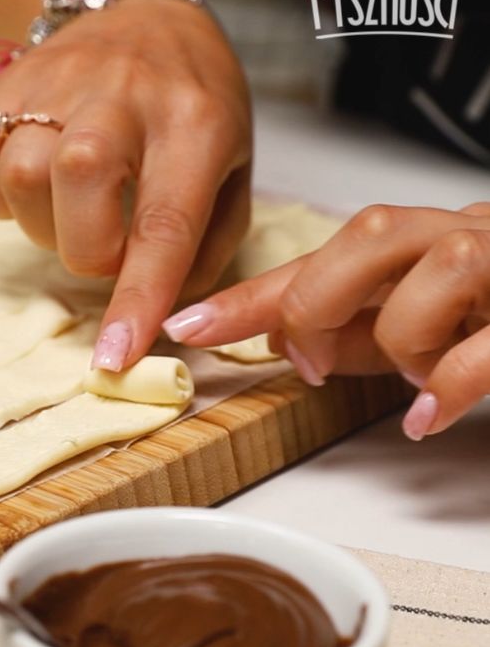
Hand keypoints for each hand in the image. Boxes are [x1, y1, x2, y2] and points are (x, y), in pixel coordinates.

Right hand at [0, 0, 251, 370]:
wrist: (140, 16)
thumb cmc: (194, 105)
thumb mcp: (233, 168)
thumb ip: (207, 244)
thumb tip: (165, 313)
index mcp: (194, 123)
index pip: (163, 224)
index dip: (136, 298)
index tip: (114, 357)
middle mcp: (123, 95)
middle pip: (76, 185)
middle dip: (86, 250)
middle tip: (105, 244)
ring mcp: (58, 82)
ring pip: (21, 176)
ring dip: (42, 225)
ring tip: (72, 211)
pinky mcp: (6, 83)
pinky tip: (34, 188)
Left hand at [162, 202, 489, 440]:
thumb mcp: (409, 324)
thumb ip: (350, 327)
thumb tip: (278, 339)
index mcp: (418, 243)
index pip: (315, 259)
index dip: (246, 293)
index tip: (185, 324)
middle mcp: (463, 237)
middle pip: (370, 233)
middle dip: (320, 300)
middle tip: (313, 357)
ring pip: (440, 269)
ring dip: (402, 337)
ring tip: (407, 376)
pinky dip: (450, 382)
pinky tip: (427, 413)